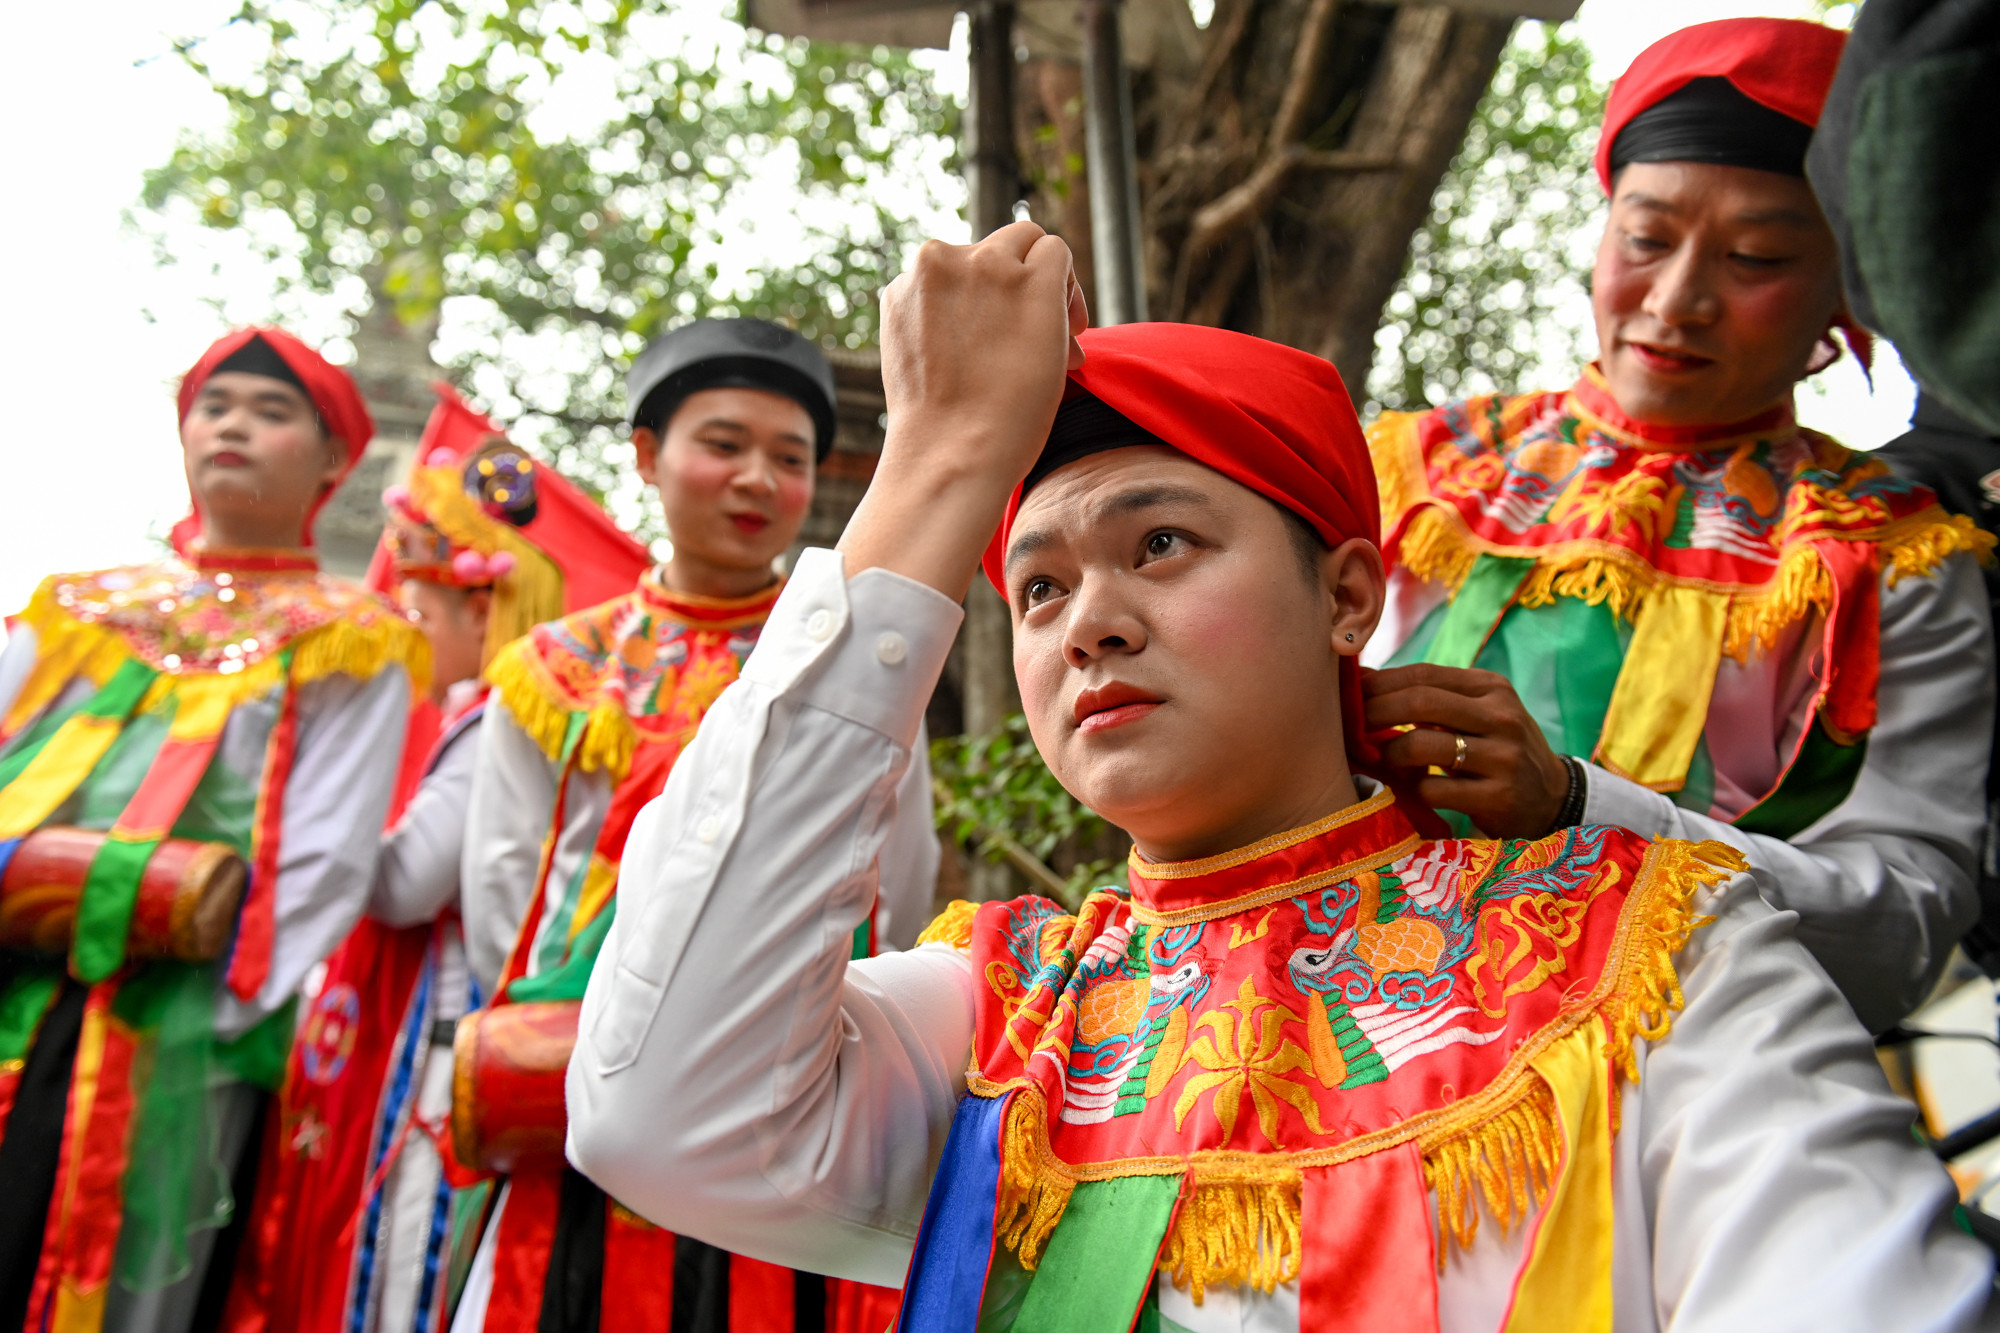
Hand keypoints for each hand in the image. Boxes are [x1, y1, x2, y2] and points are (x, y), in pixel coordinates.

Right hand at [841, 222, 1088, 598]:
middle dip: (1021, 280)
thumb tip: (997, 314)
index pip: (961, 262)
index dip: (994, 293)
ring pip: (1030, 241)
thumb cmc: (941, 425)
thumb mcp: (922, 354)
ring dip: (1047, 281)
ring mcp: (981, 266)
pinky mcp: (1028, 279)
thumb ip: (945, 319)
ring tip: (1061, 337)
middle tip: (1046, 332)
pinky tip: (1073, 330)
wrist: (952, 451)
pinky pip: (1058, 255)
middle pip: (996, 246)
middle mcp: (936, 263)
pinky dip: (1070, 285)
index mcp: (906, 283)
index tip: (1009, 330)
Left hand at [1361, 664, 1571, 838]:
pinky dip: (1415, 790)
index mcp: (1492, 688)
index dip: (1379, 684)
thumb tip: (1361, 680)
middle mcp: (1502, 717)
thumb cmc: (1497, 749)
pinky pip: (1434, 789)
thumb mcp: (1476, 713)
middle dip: (1375, 713)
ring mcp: (1504, 757)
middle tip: (1351, 727)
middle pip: (1419, 703)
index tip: (1350, 696)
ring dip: (1391, 753)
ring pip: (1422, 745)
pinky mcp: (1499, 797)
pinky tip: (1416, 790)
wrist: (1551, 797)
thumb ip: (1430, 697)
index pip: (1423, 675)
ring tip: (1384, 759)